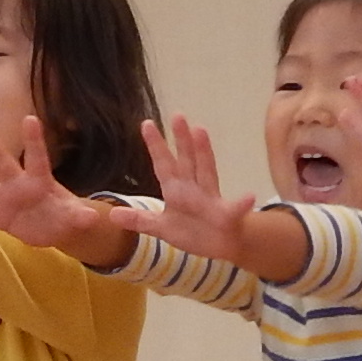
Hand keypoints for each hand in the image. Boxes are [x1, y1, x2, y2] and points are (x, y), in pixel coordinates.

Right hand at [0, 112, 114, 254]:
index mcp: (39, 180)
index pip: (37, 157)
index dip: (34, 140)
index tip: (30, 118)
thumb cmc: (65, 214)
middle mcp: (17, 184)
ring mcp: (4, 199)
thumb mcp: (75, 217)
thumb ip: (80, 216)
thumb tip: (95, 218)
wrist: (53, 227)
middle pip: (1, 162)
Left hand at [138, 113, 267, 262]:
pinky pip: (235, 209)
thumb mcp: (161, 228)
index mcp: (176, 190)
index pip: (163, 163)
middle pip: (186, 159)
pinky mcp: (226, 214)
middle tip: (177, 115)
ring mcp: (211, 199)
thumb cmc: (193, 231)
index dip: (156, 145)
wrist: (220, 245)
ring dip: (204, 152)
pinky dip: (242, 203)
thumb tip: (111, 215)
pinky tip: (250, 197)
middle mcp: (193, 188)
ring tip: (201, 131)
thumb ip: (140, 221)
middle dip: (181, 139)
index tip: (146, 124)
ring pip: (207, 171)